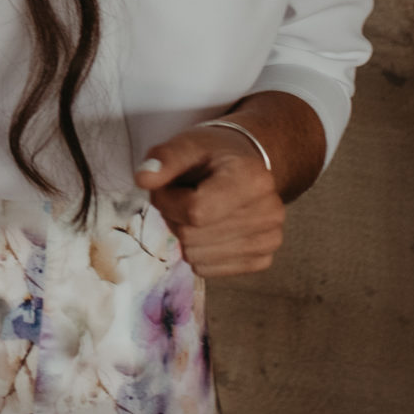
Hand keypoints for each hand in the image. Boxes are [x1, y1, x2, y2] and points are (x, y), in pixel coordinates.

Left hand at [136, 127, 286, 277]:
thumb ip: (164, 159)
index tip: (167, 186)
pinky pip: (206, 269)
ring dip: (185, 235)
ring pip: (196, 256)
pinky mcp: (262, 260)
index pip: (194, 211)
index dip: (168, 201)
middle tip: (184, 195)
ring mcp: (269, 239)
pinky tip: (211, 227)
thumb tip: (143, 178)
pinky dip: (198, 251)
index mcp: (253, 179)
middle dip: (175, 217)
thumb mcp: (187, 145)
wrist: (246, 167)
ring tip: (199, 209)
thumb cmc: (213, 155)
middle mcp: (269, 212)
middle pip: (192, 236)